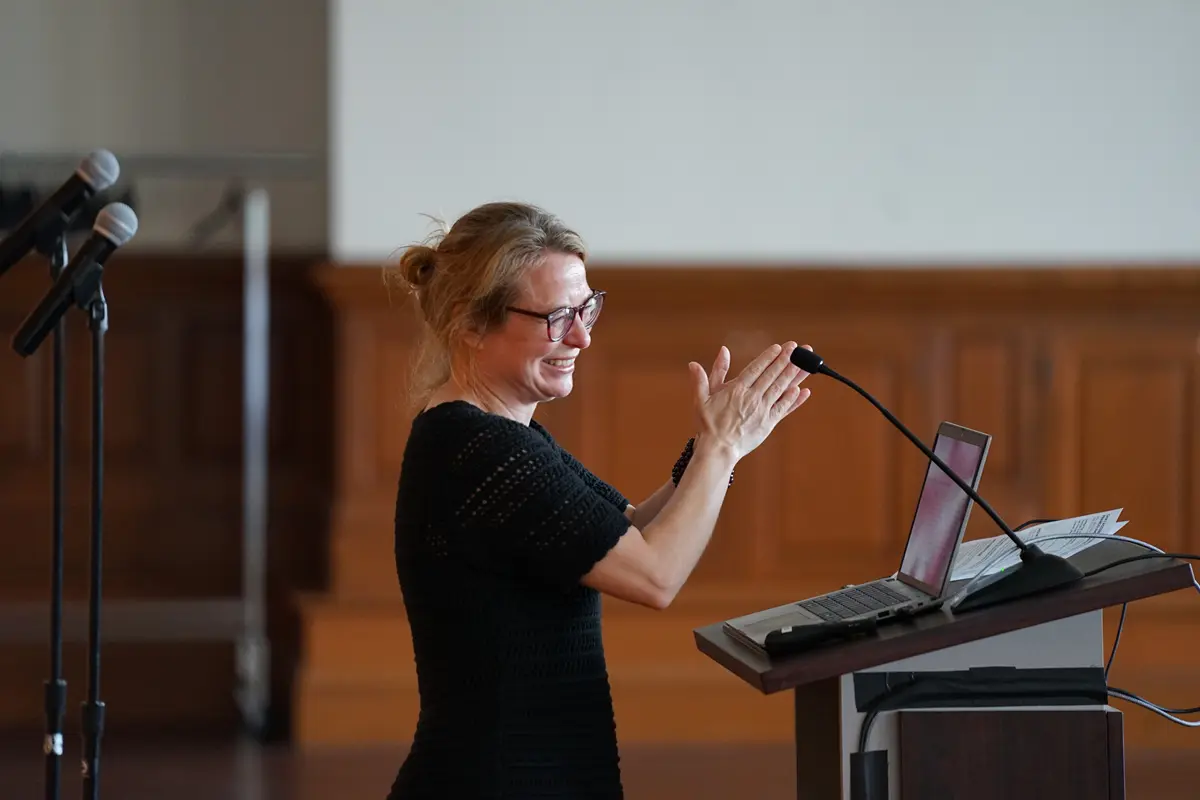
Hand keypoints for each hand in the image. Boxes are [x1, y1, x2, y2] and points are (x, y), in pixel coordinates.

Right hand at [688, 341, 812, 461]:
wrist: (718, 449)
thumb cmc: (708, 424)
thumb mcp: (701, 399)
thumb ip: (702, 379)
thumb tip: (694, 363)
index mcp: (737, 390)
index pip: (756, 369)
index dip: (769, 357)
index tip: (780, 348)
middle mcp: (753, 398)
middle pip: (773, 375)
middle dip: (787, 360)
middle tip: (799, 349)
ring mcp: (762, 410)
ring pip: (781, 389)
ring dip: (795, 375)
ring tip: (806, 363)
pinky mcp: (768, 423)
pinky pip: (784, 409)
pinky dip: (794, 400)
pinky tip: (803, 391)